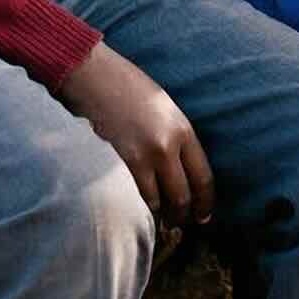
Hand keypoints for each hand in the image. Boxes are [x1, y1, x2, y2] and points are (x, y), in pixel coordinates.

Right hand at [56, 43, 213, 223]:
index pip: (204, 175)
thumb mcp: (162, 107)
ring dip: (165, 214)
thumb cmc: (125, 86)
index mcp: (183, 128)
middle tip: (183, 223)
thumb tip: (179, 164)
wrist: (93, 74)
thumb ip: (173, 134)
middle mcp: (171, 143)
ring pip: (165, 199)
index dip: (206, 200)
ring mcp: (149, 153)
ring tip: (163, 222)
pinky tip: (145, 211)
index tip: (204, 213)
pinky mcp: (126, 160)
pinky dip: (146, 208)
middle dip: (186, 213)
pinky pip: (143, 195)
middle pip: (186, 193)